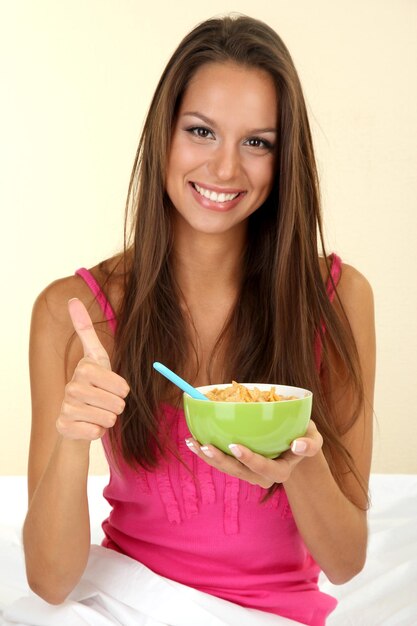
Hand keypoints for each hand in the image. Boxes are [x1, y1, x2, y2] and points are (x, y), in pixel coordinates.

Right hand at [56, 298, 129, 440]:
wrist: (74, 417)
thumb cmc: (92, 384)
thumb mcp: (96, 357)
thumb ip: (85, 329)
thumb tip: (71, 299)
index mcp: (85, 368)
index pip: (122, 385)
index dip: (122, 389)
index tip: (112, 386)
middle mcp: (72, 386)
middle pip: (118, 403)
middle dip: (117, 406)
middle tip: (104, 402)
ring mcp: (67, 407)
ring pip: (109, 418)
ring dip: (108, 418)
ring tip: (96, 412)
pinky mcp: (65, 426)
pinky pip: (97, 432)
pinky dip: (97, 431)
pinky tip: (87, 424)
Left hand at [185, 421, 322, 487]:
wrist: (294, 445)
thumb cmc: (304, 438)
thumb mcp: (314, 439)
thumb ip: (310, 443)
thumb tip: (298, 444)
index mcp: (279, 471)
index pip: (264, 468)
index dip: (249, 459)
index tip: (235, 446)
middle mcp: (261, 476)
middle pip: (238, 471)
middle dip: (220, 460)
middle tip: (205, 445)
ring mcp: (247, 472)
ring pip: (225, 468)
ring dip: (208, 457)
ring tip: (192, 442)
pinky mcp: (237, 465)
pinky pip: (220, 461)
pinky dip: (206, 451)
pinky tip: (193, 440)